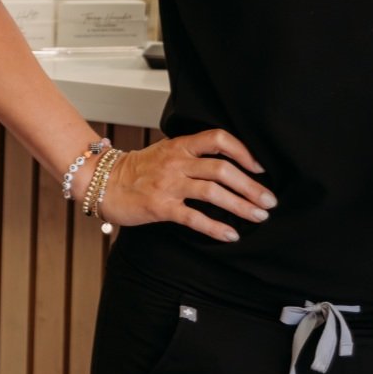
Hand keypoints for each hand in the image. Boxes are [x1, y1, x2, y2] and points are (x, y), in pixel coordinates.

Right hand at [99, 128, 276, 241]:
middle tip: (269, 201)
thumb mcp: (167, 152)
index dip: (243, 151)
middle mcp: (177, 162)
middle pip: (222, 169)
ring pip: (212, 192)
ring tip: (258, 217)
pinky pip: (193, 218)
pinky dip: (215, 227)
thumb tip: (229, 165)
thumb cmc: (139, 169)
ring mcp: (169, 184)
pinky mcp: (160, 207)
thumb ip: (193, 154)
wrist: (103, 182)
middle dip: (251, 186)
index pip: (218, 139)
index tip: (260, 167)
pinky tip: (231, 234)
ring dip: (240, 205)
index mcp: (181, 145)